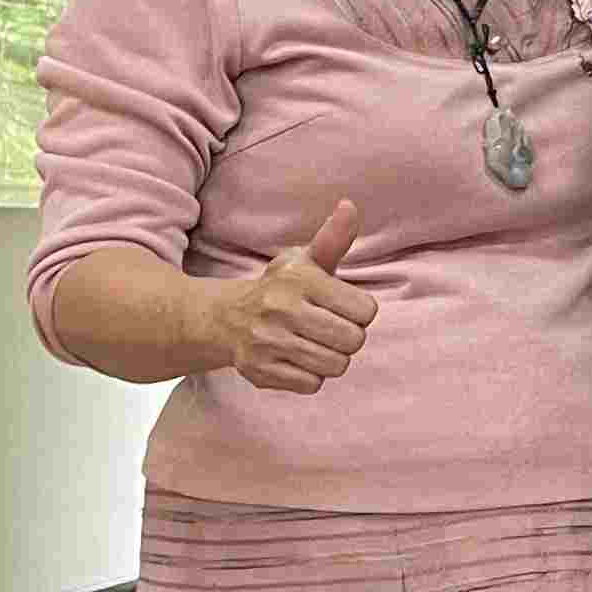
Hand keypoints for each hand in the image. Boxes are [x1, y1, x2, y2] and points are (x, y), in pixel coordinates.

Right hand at [206, 198, 374, 395]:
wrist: (224, 318)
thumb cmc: (280, 288)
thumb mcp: (304, 261)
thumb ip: (334, 239)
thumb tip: (350, 206)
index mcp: (300, 280)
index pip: (366, 311)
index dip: (360, 313)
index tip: (342, 308)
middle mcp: (281, 309)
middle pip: (353, 340)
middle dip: (348, 337)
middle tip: (328, 328)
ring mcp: (268, 342)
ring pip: (335, 365)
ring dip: (330, 358)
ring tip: (312, 343)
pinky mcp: (259, 371)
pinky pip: (312, 385)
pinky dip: (309, 376)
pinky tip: (294, 358)